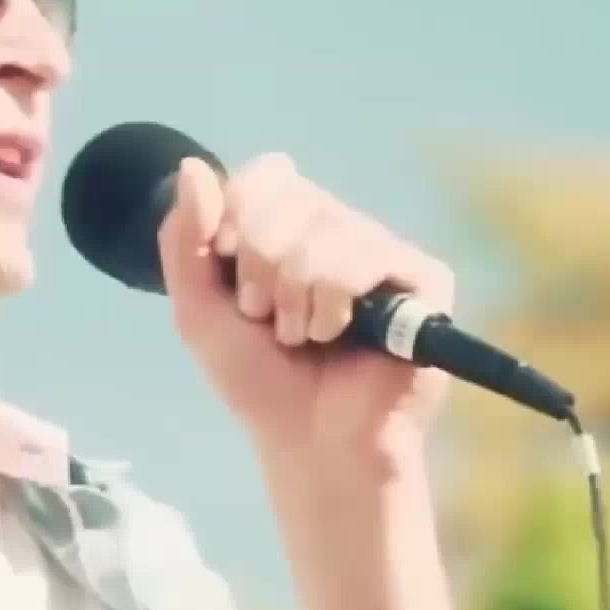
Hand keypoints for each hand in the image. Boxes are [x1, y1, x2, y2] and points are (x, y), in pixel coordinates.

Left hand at [158, 155, 455, 460]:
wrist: (309, 443)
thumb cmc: (261, 381)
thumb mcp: (200, 310)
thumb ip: (185, 240)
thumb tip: (191, 166)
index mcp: (292, 224)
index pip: (261, 177)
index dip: (234, 225)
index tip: (233, 280)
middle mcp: (340, 227)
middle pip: (284, 199)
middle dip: (258, 271)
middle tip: (270, 320)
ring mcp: (383, 250)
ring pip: (321, 232)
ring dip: (294, 299)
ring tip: (306, 337)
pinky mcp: (424, 279)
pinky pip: (366, 255)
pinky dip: (332, 303)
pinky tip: (340, 335)